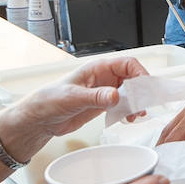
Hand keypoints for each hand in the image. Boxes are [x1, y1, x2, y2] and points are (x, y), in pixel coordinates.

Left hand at [0, 55, 149, 159]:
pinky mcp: (103, 104)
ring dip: (138, 103)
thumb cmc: (49, 100)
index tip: (145, 88)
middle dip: (142, 91)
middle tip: (144, 105)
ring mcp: (105, 91)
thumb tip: (116, 95)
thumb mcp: (73, 97)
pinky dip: (130, 111)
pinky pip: (124, 104)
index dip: (140, 74)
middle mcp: (104, 78)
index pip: (128, 64)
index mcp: (97, 68)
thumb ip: (96, 96)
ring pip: (131, 93)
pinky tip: (129, 118)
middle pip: (133, 78)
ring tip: (137, 115)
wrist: (40, 119)